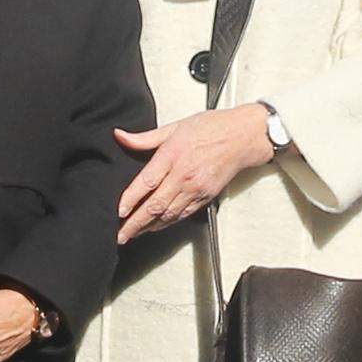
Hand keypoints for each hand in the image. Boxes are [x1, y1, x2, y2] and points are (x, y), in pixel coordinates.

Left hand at [114, 102, 283, 238]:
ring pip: (167, 214)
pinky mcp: (204, 197)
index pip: (147, 182)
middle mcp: (184, 175)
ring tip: (132, 234)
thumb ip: (145, 137)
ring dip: (147, 227)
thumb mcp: (175, 126)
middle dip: (135, 223)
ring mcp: (195, 189)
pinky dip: (165, 223)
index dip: (131, 200)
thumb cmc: (211, 128)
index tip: (118, 212)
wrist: (242, 137)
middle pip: (155, 205)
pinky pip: (181, 215)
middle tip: (119, 234)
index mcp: (173, 154)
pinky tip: (154, 227)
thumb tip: (120, 136)